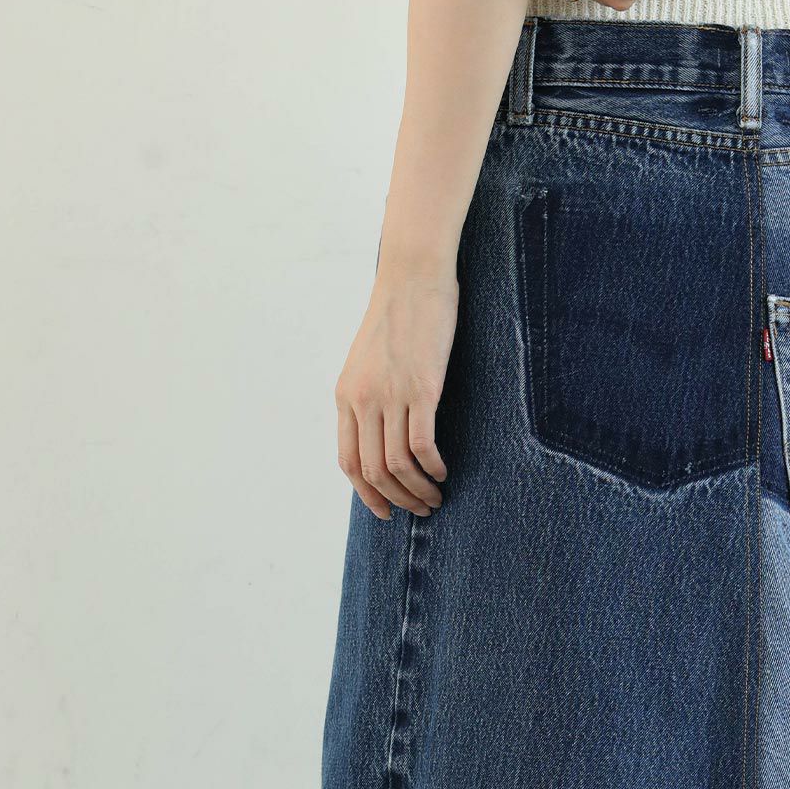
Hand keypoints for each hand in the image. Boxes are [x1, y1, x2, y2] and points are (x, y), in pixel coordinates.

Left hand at [335, 268, 456, 520]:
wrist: (412, 277)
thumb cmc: (398, 317)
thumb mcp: (368, 362)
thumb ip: (368, 397)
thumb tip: (380, 433)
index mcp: (346, 396)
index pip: (348, 462)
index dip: (367, 494)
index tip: (386, 511)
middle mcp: (363, 399)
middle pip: (373, 470)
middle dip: (397, 499)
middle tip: (421, 508)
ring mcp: (391, 395)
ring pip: (397, 464)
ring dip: (418, 489)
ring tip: (436, 497)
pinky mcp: (421, 389)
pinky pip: (422, 444)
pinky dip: (432, 467)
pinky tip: (443, 471)